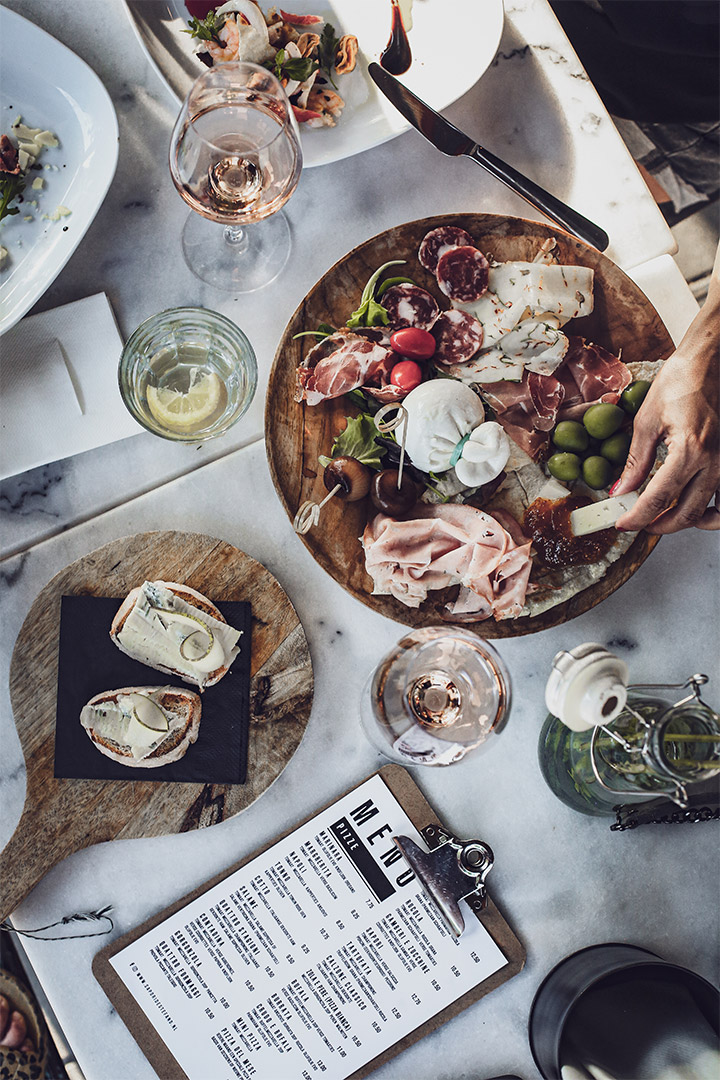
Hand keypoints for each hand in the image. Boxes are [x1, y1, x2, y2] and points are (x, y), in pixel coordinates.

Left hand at [614, 253, 719, 533]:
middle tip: (640, 522)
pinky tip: (699, 509)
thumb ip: (636, 462)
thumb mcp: (647, 420)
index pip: (659, 498)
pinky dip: (715, 511)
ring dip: (690, 522)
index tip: (622, 524)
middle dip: (659, 524)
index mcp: (690, 450)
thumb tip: (620, 490)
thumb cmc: (681, 381)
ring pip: (715, 512)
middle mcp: (716, 461)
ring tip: (668, 518)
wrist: (713, 361)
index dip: (637, 517)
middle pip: (687, 512)